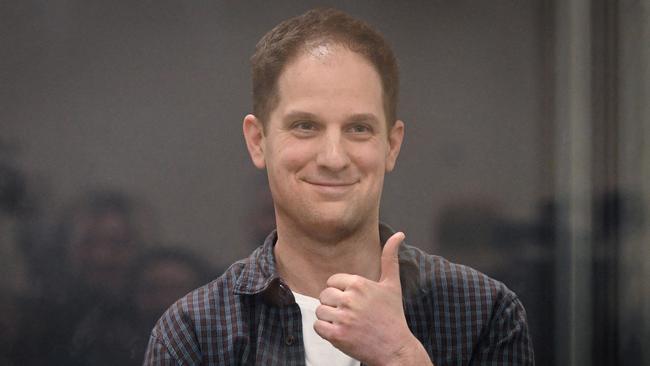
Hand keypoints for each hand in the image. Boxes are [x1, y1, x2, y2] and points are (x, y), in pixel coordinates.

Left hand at [314, 232, 431, 365]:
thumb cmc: (393, 315)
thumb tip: (399, 234)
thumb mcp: (392, 285)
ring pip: (320, 311)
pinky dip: (325, 330)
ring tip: (345, 323)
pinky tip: (339, 331)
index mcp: (359, 283)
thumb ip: (390, 258)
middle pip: (324, 295)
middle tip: (348, 314)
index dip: (340, 292)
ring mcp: (343, 318)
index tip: (353, 301)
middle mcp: (350, 299)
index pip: (332, 281)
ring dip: (329, 318)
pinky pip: (318, 327)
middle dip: (333, 304)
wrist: (395, 347)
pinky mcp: (337, 335)